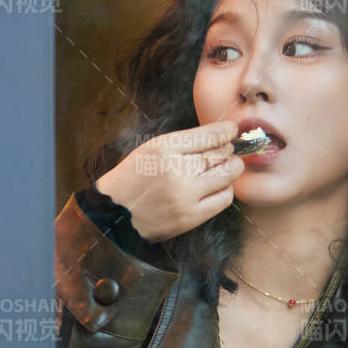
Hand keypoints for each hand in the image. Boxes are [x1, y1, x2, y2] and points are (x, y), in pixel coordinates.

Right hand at [94, 119, 243, 242]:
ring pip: (226, 175)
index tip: (231, 130)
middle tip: (228, 149)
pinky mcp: (190, 217)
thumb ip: (182, 142)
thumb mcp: (150, 149)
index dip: (225, 130)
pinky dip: (226, 189)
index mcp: (163, 148)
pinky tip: (220, 186)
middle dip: (227, 149)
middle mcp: (175, 170)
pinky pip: (223, 199)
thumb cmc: (133, 178)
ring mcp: (184, 195)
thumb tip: (218, 136)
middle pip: (219, 154)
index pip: (207, 135)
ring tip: (229, 165)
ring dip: (232, 167)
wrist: (114, 215)